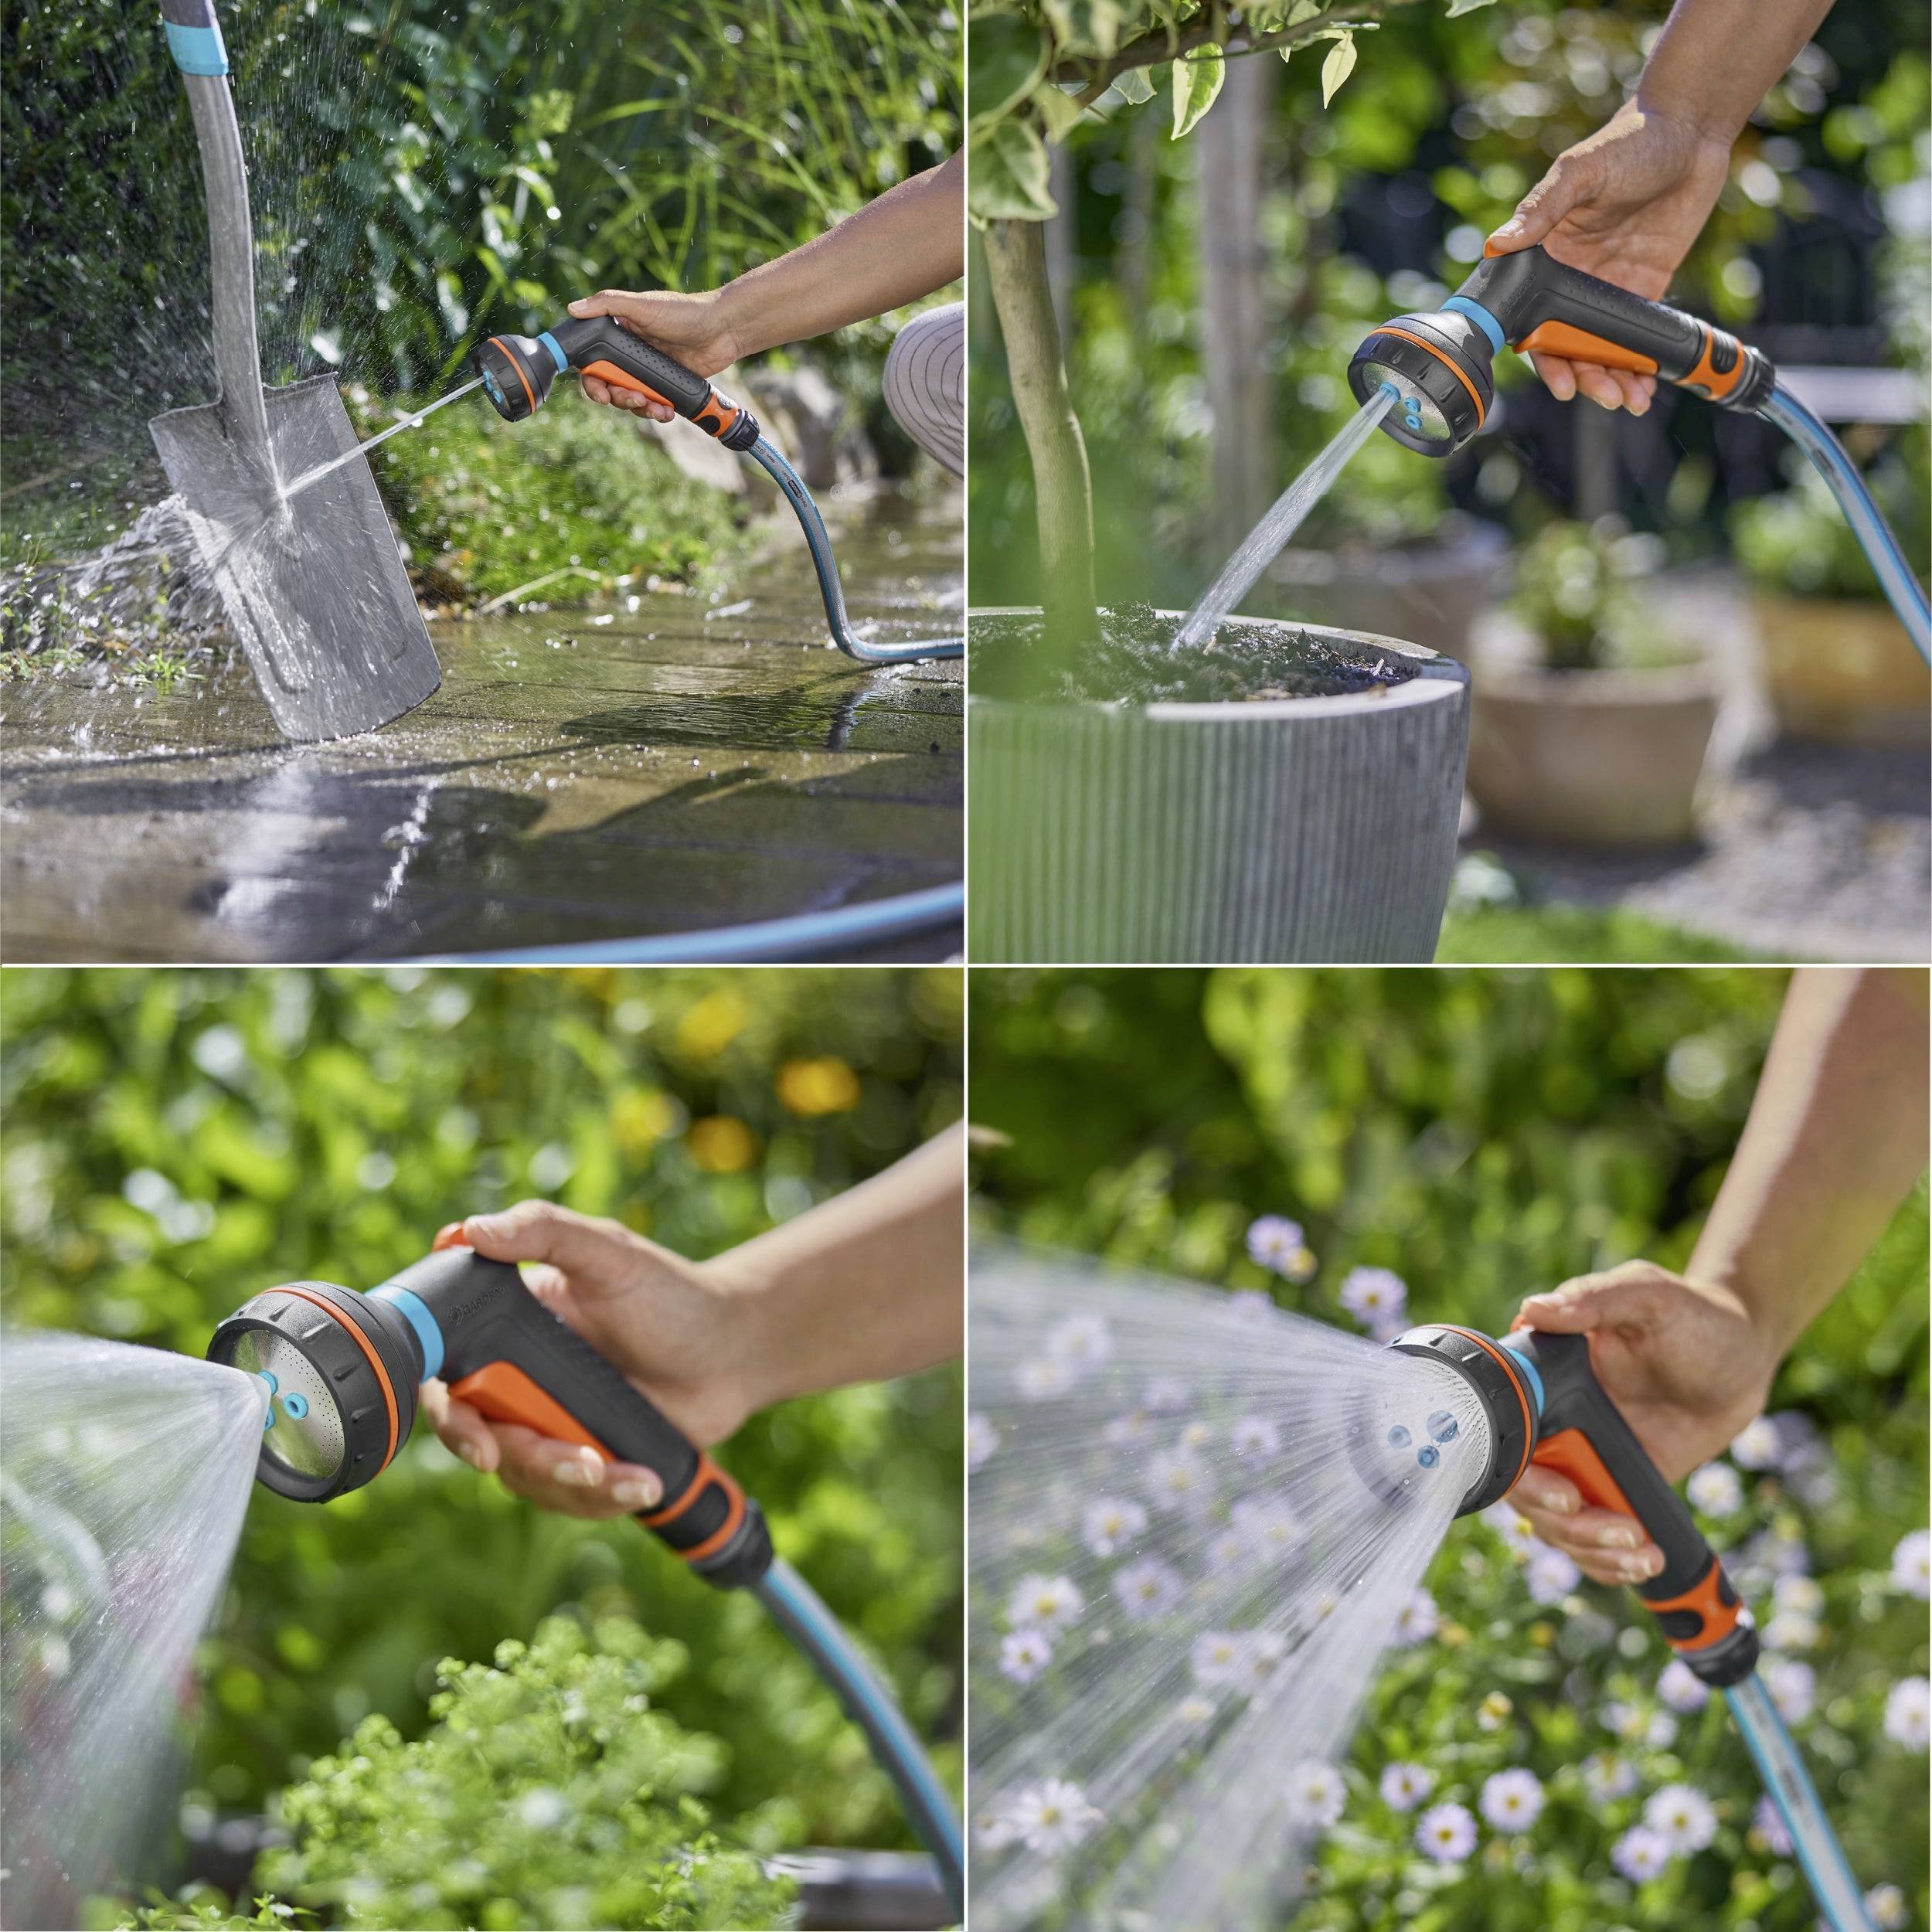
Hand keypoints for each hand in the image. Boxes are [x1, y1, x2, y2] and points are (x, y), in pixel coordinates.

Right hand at [421, 1202, 755, 1520]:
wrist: (733, 1351)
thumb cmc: (671, 1294)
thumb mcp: (610, 1254)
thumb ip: (545, 1230)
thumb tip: (469, 1231)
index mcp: (506, 1332)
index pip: (447, 1381)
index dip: (451, 1417)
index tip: (481, 1442)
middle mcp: (515, 1383)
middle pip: (482, 1441)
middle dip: (530, 1460)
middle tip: (582, 1463)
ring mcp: (547, 1424)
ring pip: (526, 1477)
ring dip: (574, 1485)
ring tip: (631, 1475)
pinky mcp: (582, 1459)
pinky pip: (568, 1498)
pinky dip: (604, 1498)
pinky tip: (644, 1484)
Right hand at [565, 288, 742, 418]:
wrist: (723, 328)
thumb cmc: (684, 311)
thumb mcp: (643, 305)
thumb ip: (608, 305)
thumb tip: (573, 309)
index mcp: (619, 334)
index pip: (594, 362)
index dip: (592, 381)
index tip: (599, 392)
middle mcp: (630, 355)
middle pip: (611, 386)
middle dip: (619, 399)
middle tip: (633, 398)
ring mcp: (649, 372)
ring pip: (633, 399)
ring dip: (640, 409)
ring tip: (656, 408)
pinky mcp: (668, 385)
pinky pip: (655, 404)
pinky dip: (658, 411)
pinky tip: (667, 412)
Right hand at [1486, 99, 1732, 415]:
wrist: (1691, 129)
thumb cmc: (1630, 139)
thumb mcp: (1581, 171)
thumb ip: (1541, 208)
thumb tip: (1497, 243)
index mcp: (1544, 254)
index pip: (1529, 316)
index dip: (1538, 352)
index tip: (1556, 376)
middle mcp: (1570, 278)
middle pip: (1564, 343)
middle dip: (1579, 375)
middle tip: (1594, 393)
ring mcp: (1606, 287)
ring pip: (1599, 348)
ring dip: (1609, 379)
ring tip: (1626, 400)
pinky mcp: (1643, 289)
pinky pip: (1635, 337)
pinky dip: (1639, 366)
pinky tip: (1646, 387)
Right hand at [1505, 1262, 1775, 1585]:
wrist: (1743, 1353)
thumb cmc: (1691, 1313)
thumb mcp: (1646, 1294)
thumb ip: (1593, 1298)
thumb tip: (1535, 1310)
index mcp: (1544, 1376)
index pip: (1505, 1432)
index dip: (1523, 1474)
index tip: (1565, 1493)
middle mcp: (1553, 1421)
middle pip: (1525, 1491)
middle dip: (1562, 1522)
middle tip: (1611, 1526)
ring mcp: (1584, 1457)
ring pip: (1557, 1524)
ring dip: (1589, 1549)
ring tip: (1638, 1549)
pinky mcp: (1616, 1485)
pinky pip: (1594, 1537)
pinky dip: (1609, 1562)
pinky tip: (1644, 1560)